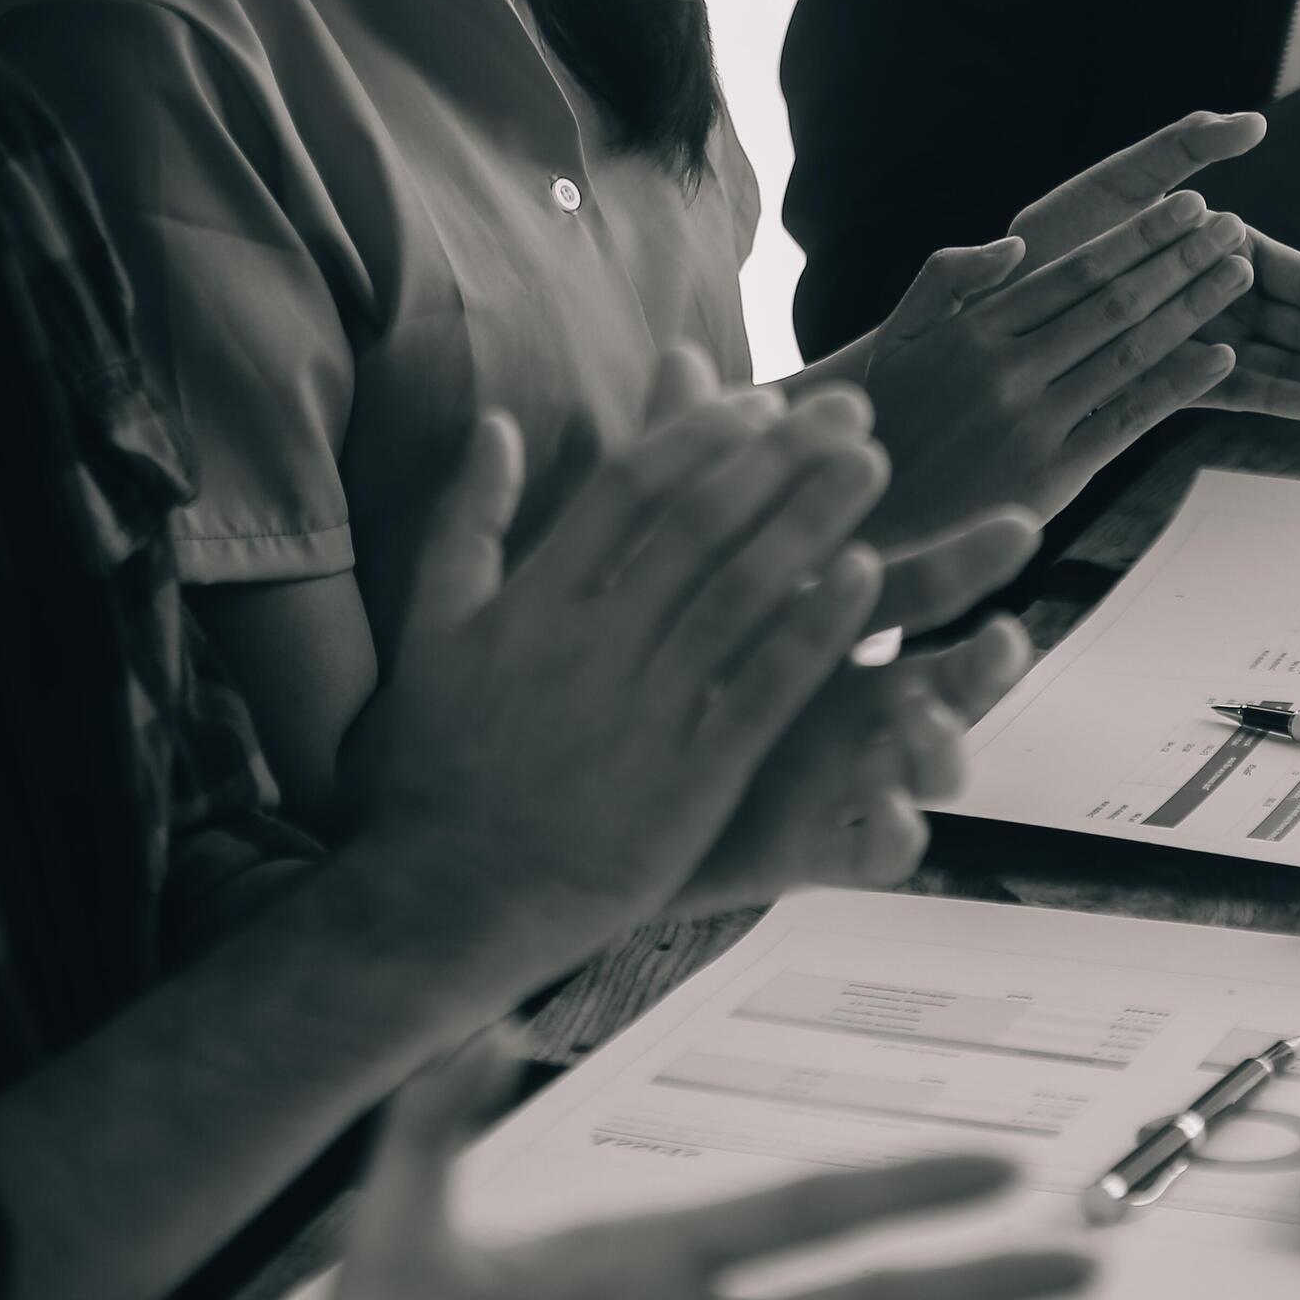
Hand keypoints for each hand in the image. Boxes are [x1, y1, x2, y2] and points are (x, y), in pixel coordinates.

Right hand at [340, 377, 893, 990]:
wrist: (447, 898)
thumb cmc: (437, 766)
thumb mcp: (431, 630)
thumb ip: (466, 521)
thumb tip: (496, 422)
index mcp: (534, 601)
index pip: (630, 487)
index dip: (701, 435)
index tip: (761, 401)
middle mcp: (591, 645)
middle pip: (700, 525)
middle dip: (778, 459)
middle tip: (847, 410)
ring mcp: (643, 711)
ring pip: (741, 594)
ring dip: (810, 522)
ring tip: (869, 466)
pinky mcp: (688, 778)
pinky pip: (761, 689)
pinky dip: (813, 630)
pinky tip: (863, 578)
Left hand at [628, 351, 1041, 912]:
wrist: (590, 798)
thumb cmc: (657, 671)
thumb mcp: (673, 570)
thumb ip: (684, 474)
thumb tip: (677, 357)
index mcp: (833, 631)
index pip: (914, 589)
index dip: (967, 564)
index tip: (1022, 522)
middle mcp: (856, 702)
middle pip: (946, 676)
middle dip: (987, 656)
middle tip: (1013, 631)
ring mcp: (842, 777)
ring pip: (924, 767)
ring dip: (945, 745)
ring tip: (936, 724)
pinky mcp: (812, 846)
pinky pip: (870, 851)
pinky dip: (890, 836)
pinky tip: (893, 821)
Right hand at [822, 195, 1255, 544]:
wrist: (874, 520)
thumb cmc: (889, 420)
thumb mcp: (896, 340)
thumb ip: (944, 279)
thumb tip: (1015, 245)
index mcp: (974, 332)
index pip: (1075, 270)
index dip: (1139, 235)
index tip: (1186, 204)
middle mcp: (1007, 372)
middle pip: (1113, 302)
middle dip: (1180, 259)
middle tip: (1232, 225)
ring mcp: (1034, 423)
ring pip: (1131, 353)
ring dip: (1193, 308)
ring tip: (1237, 272)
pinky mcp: (1054, 473)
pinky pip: (1129, 419)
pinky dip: (1178, 384)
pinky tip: (1221, 356)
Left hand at [1009, 110, 1299, 420]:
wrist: (999, 293)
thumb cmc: (1056, 229)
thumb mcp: (1122, 178)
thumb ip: (1184, 145)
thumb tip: (1254, 122)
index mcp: (1217, 249)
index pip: (1297, 275)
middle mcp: (1215, 299)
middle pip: (1296, 324)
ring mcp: (1195, 342)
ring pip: (1273, 361)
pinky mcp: (1167, 380)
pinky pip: (1230, 391)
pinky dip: (1275, 398)